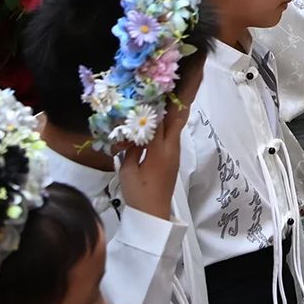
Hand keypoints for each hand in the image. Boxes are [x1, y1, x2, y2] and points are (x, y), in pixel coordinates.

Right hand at [114, 99, 189, 220]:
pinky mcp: (173, 160)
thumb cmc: (138, 193)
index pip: (159, 122)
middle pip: (176, 120)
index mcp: (159, 150)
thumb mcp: (127, 170)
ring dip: (170, 115)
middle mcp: (171, 149)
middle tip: (168, 88)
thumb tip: (133, 134)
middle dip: (173, 104)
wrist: (153, 214)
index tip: (152, 90)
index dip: (156, 105)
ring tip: (161, 100)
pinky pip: (172, 138)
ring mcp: (175, 154)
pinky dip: (167, 128)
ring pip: (175, 128)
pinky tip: (158, 124)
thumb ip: (130, 149)